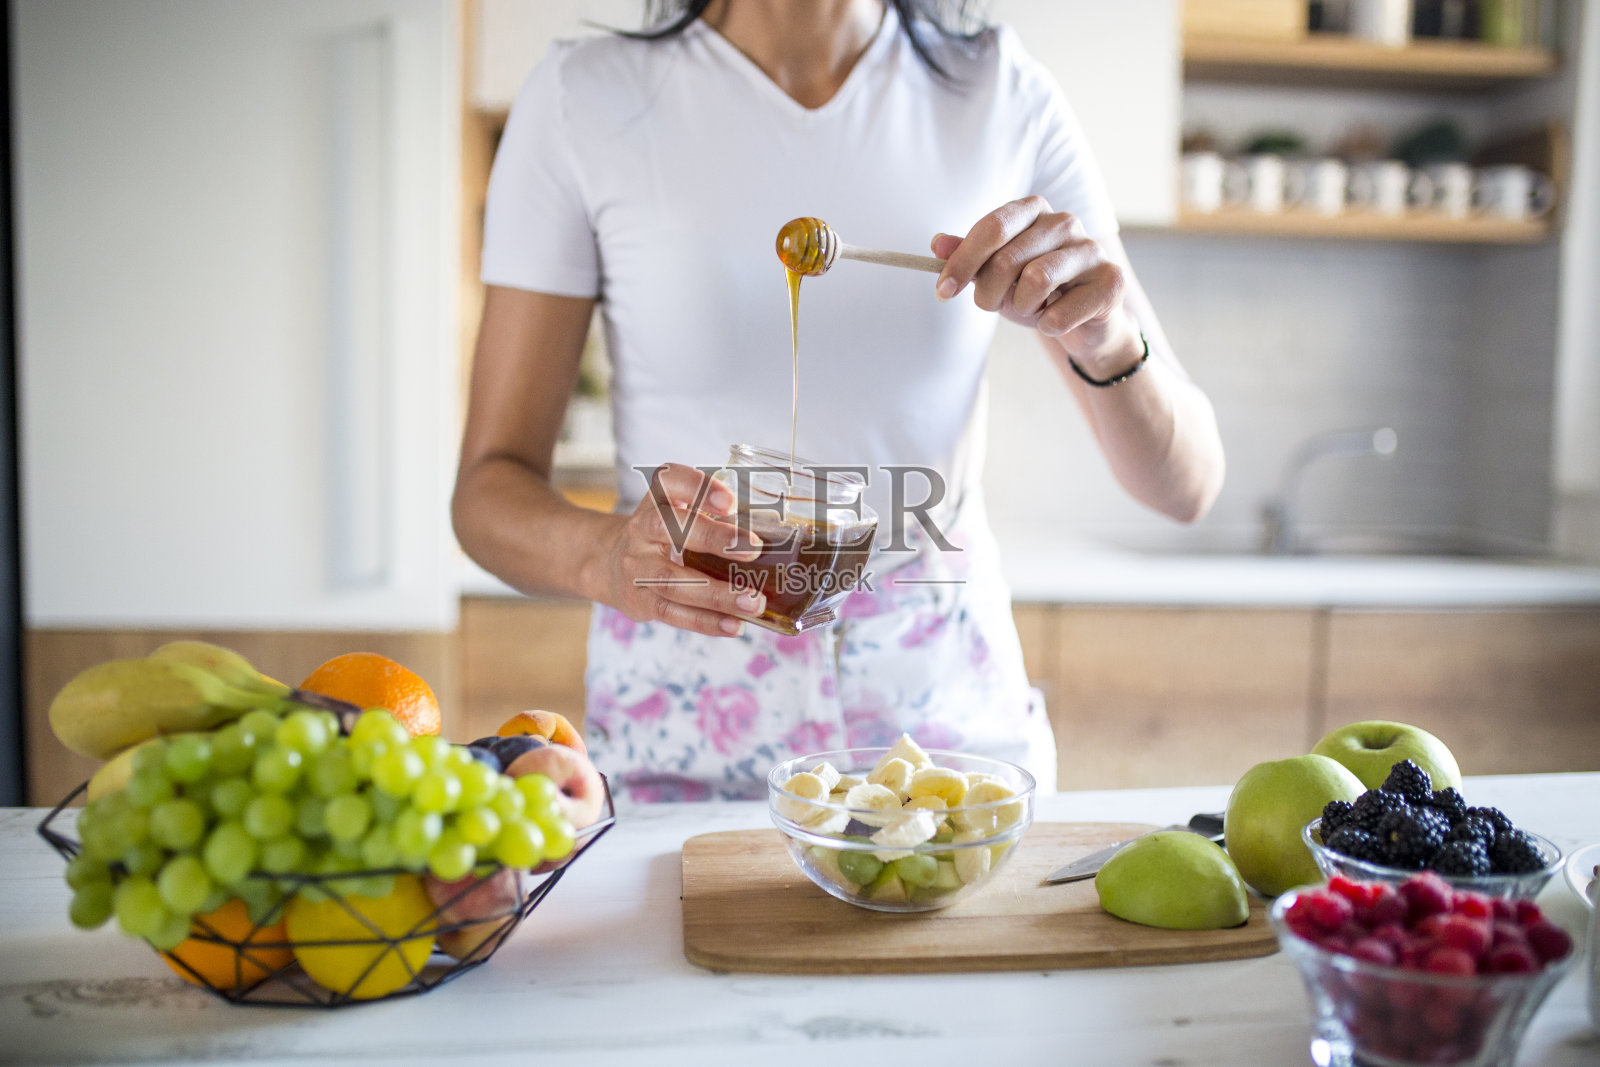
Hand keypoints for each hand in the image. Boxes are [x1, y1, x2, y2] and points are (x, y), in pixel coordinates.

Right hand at [588, 463, 765, 637]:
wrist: (609, 562)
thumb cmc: (665, 533)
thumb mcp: (680, 510)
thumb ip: (716, 515)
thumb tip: (779, 535)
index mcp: (657, 499)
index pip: (670, 481)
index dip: (699, 488)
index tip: (729, 502)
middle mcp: (642, 529)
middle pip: (669, 527)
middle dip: (712, 538)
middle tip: (753, 549)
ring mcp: (637, 567)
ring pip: (673, 581)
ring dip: (716, 593)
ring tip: (753, 601)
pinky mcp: (640, 600)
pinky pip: (673, 614)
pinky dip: (706, 622)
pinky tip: (734, 625)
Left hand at [932, 196, 1141, 373]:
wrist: (1085, 320)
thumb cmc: (1037, 292)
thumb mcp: (996, 275)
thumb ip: (969, 258)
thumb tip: (937, 244)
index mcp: (1034, 210)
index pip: (991, 228)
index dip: (962, 263)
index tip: (943, 291)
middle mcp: (1065, 222)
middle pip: (1007, 259)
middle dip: (989, 294)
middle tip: (996, 306)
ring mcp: (1091, 250)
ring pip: (1035, 281)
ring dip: (1022, 308)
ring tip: (1032, 308)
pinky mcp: (1111, 282)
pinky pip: (1060, 314)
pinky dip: (1047, 326)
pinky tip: (1056, 320)